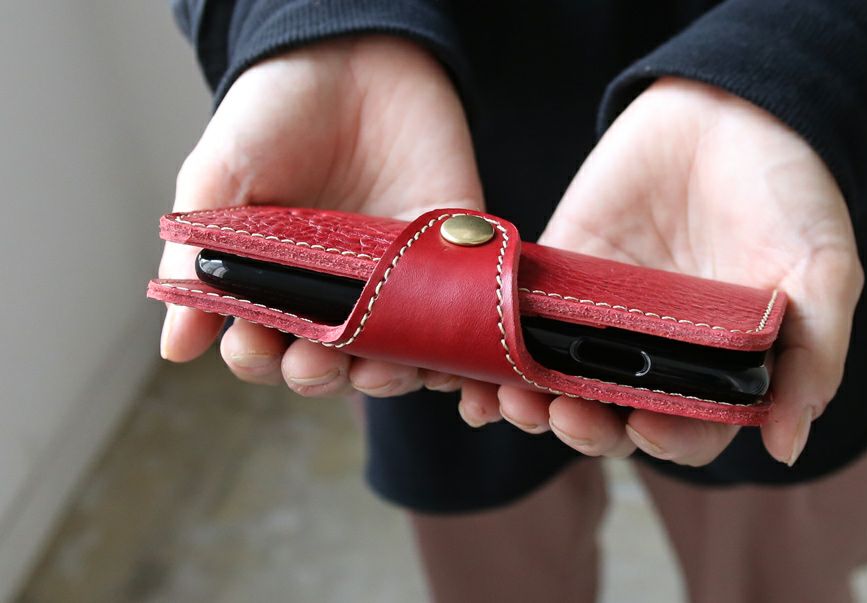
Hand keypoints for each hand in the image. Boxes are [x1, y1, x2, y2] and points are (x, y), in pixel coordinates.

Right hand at [159, 36, 482, 396]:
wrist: (358, 56)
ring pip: (392, 356)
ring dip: (385, 376)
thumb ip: (199, 255)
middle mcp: (332, 292)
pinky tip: (444, 361)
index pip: (261, 347)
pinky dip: (453, 351)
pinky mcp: (447, 262)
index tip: (256, 345)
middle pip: (326, 366)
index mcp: (272, 280)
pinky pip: (454, 321)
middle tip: (317, 360)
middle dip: (318, 376)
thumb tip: (175, 348)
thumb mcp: (223, 172)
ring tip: (380, 366)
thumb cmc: (279, 110)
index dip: (257, 359)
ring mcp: (392, 283)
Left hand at [459, 78, 863, 465]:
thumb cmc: (787, 190)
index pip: (685, 430)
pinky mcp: (559, 272)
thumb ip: (812, 354)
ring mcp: (603, 314)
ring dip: (528, 400)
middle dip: (583, 426)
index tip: (641, 426)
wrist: (730, 106)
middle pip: (611, 414)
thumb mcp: (822, 269)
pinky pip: (518, 319)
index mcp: (718, 363)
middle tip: (561, 415)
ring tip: (507, 400)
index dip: (662, 440)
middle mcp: (655, 349)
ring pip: (557, 378)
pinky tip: (472, 362)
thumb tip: (787, 444)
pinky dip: (492, 346)